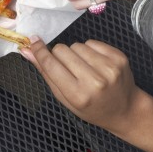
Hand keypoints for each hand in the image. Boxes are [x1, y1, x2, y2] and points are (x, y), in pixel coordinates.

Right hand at [21, 38, 141, 134]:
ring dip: (76, 53)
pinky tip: (95, 63)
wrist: (126, 110)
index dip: (40, 51)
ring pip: (76, 45)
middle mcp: (95, 81)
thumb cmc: (91, 107)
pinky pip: (91, 42)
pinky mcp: (119, 57)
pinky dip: (89, 50)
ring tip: (84, 68)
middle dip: (60, 55)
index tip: (33, 41)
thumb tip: (26, 51)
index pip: (51, 64)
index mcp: (78, 95)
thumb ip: (45, 73)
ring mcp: (109, 68)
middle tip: (68, 68)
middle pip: (62, 50)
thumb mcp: (65, 97)